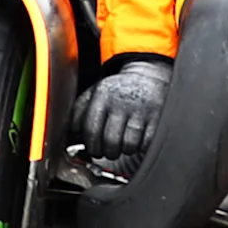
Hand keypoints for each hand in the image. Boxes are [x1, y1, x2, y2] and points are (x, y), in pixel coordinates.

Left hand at [78, 57, 170, 172]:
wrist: (148, 75)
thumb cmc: (118, 89)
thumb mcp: (95, 92)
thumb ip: (79, 111)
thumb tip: (71, 133)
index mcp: (102, 96)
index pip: (91, 130)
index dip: (92, 146)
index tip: (94, 150)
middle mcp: (121, 102)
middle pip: (110, 141)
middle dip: (108, 152)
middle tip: (109, 151)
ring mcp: (140, 110)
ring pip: (128, 145)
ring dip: (125, 150)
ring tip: (124, 144)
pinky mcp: (156, 118)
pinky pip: (146, 144)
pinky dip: (141, 147)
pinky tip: (138, 140)